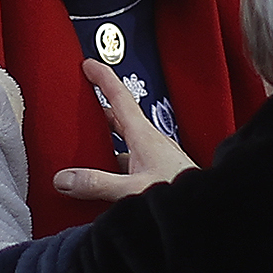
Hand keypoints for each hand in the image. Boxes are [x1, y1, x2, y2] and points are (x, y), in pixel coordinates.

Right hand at [53, 57, 192, 203]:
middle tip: (81, 103)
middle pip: (119, 119)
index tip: (89, 64)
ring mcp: (155, 159)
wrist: (207, 208)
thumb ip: (97, 184)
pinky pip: (129, 165)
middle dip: (99, 109)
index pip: (120, 97)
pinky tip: (104, 183)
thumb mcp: (133, 189)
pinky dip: (114, 167)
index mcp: (145, 136)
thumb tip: (65, 179)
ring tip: (83, 151)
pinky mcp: (157, 175)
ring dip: (105, 144)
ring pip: (123, 144)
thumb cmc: (181, 194)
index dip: (103, 78)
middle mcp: (151, 143)